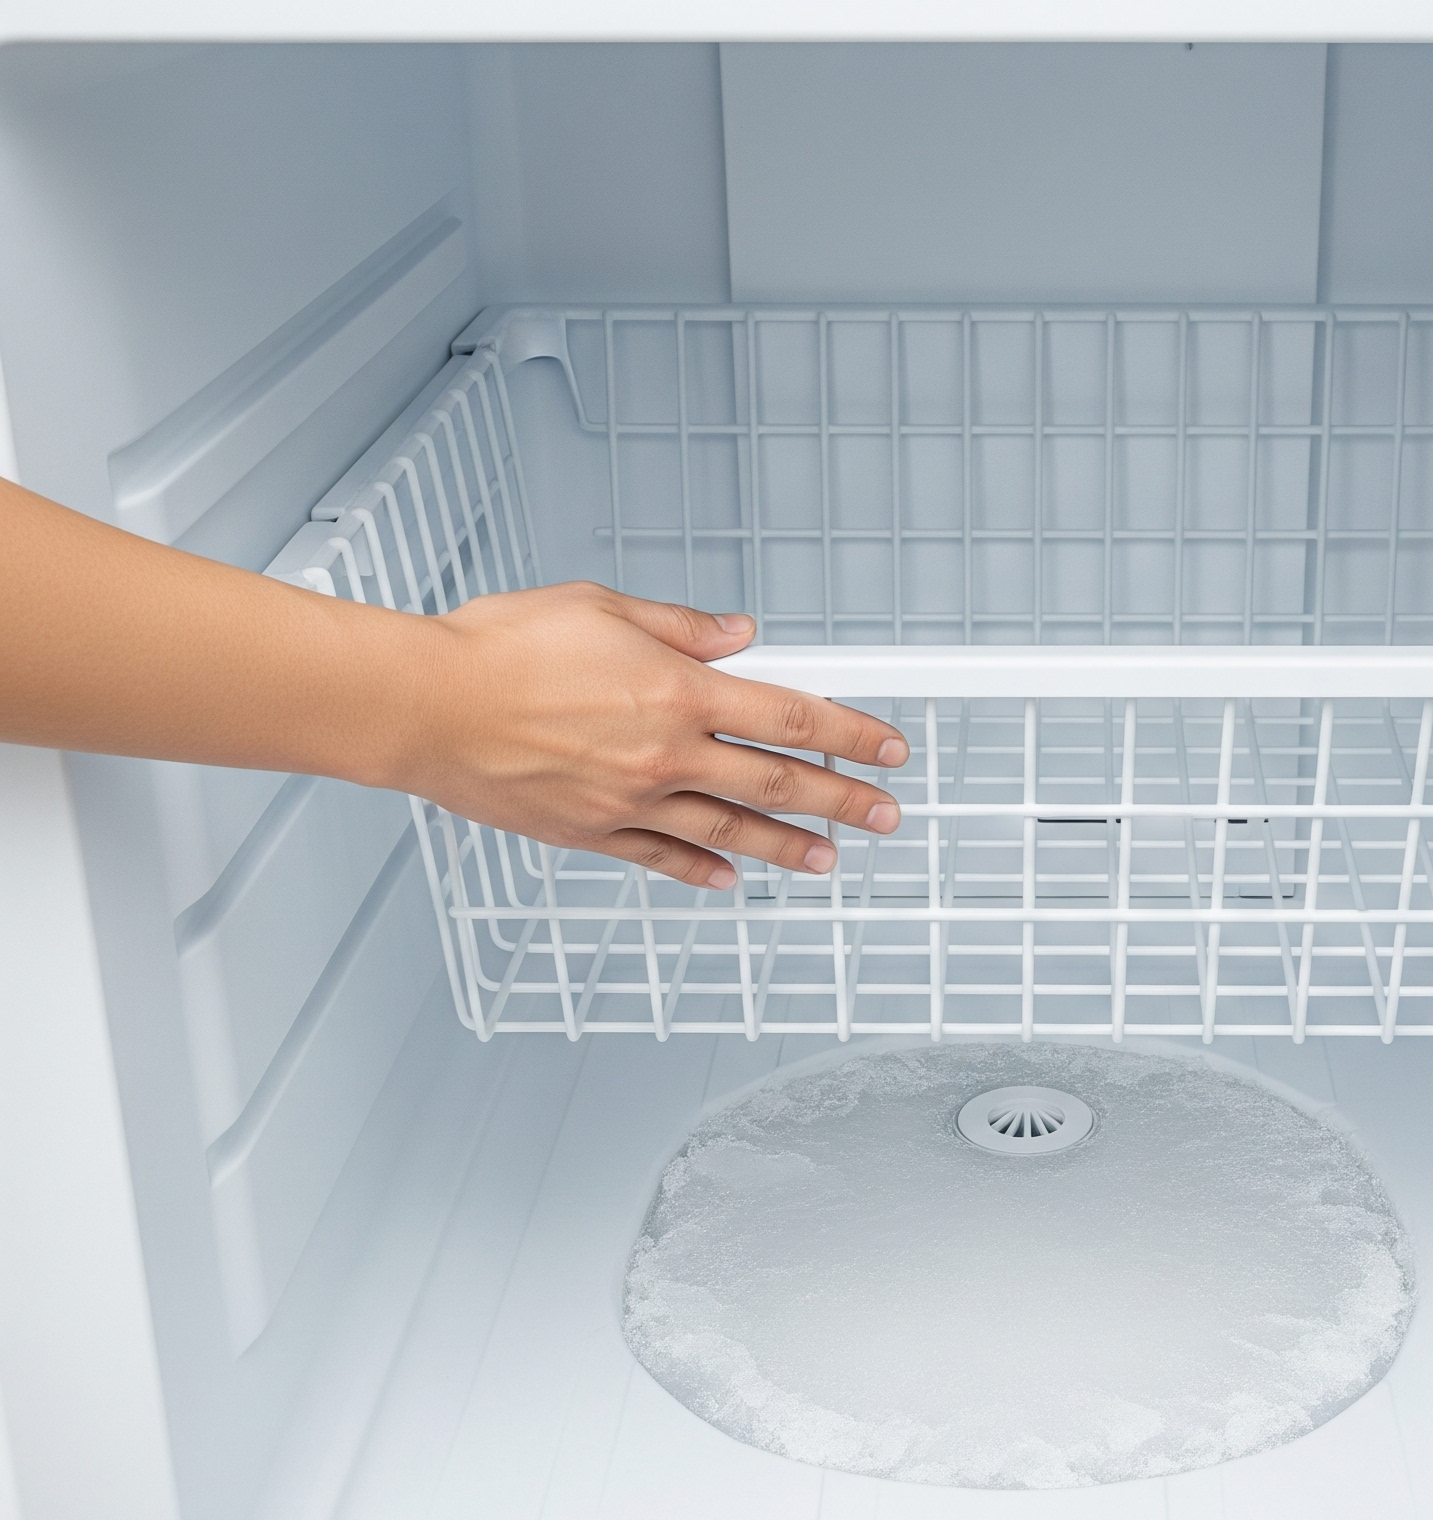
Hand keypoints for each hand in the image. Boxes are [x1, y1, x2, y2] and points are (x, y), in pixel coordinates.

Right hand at [412, 582, 908, 889]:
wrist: (422, 705)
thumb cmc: (497, 647)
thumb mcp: (601, 606)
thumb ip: (680, 626)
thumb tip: (737, 633)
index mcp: (677, 692)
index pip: (791, 715)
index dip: (850, 733)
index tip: (888, 749)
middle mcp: (664, 755)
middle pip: (777, 782)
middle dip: (843, 799)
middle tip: (887, 816)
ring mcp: (629, 802)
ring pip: (730, 830)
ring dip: (787, 846)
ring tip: (830, 858)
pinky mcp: (590, 833)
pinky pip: (661, 857)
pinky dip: (701, 868)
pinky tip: (732, 877)